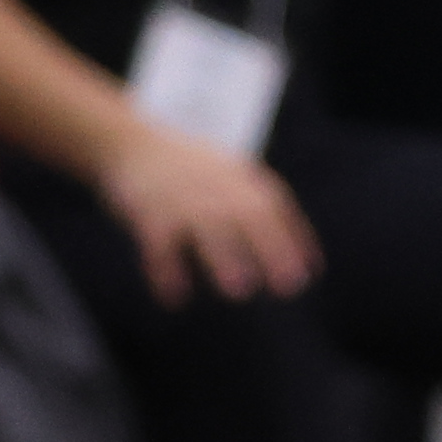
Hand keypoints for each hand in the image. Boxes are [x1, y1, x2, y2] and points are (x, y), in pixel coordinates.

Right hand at [101, 124, 320, 303]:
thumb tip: (310, 261)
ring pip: (207, 228)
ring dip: (224, 258)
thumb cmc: (193, 170)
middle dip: (271, 250)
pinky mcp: (148, 212)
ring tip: (239, 290)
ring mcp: (183, 199)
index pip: (275, 208)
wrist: (131, 143)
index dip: (294, 240)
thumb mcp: (235, 175)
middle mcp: (217, 188)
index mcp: (242, 180)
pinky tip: (175, 298)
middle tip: (289, 286)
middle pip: (250, 216)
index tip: (311, 273)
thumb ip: (268, 209)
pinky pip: (159, 244)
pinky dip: (166, 270)